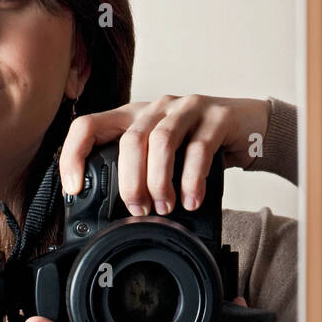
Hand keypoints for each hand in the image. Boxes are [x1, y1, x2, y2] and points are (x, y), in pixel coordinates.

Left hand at [59, 94, 270, 215]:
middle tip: (138, 210)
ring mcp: (186, 108)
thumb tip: (115, 213)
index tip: (74, 189)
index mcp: (132, 117)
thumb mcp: (159, 156)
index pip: (87, 126)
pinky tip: (191, 200)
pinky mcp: (216, 117)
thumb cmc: (196, 144)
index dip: (74, 156)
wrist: (247, 127)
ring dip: (159, 182)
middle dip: (131, 182)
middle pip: (129, 141)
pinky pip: (199, 149)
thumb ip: (138, 172)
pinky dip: (192, 180)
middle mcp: (155, 108)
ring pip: (161, 142)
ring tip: (165, 207)